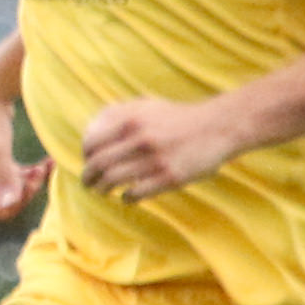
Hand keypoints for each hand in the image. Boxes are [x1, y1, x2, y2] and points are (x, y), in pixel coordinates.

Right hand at [0, 86, 47, 219]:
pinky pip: (14, 181)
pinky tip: (44, 163)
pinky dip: (29, 174)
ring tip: (45, 165)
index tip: (35, 179)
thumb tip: (10, 202)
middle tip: (42, 170)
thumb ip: (5, 177)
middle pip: (8, 203)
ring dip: (32, 182)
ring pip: (13, 193)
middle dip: (28, 189)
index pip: (1, 211)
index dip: (22, 200)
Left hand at [74, 95, 243, 201]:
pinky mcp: (170, 178)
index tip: (87, 162)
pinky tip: (127, 197)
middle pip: (98, 164)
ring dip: (102, 190)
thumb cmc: (179, 118)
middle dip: (88, 177)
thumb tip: (91, 130)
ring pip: (112, 181)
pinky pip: (135, 194)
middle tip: (88, 183)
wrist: (219, 127)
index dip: (84, 156)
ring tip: (103, 192)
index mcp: (131, 120)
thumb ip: (120, 114)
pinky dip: (126, 198)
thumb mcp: (148, 106)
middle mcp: (140, 139)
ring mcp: (155, 160)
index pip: (91, 143)